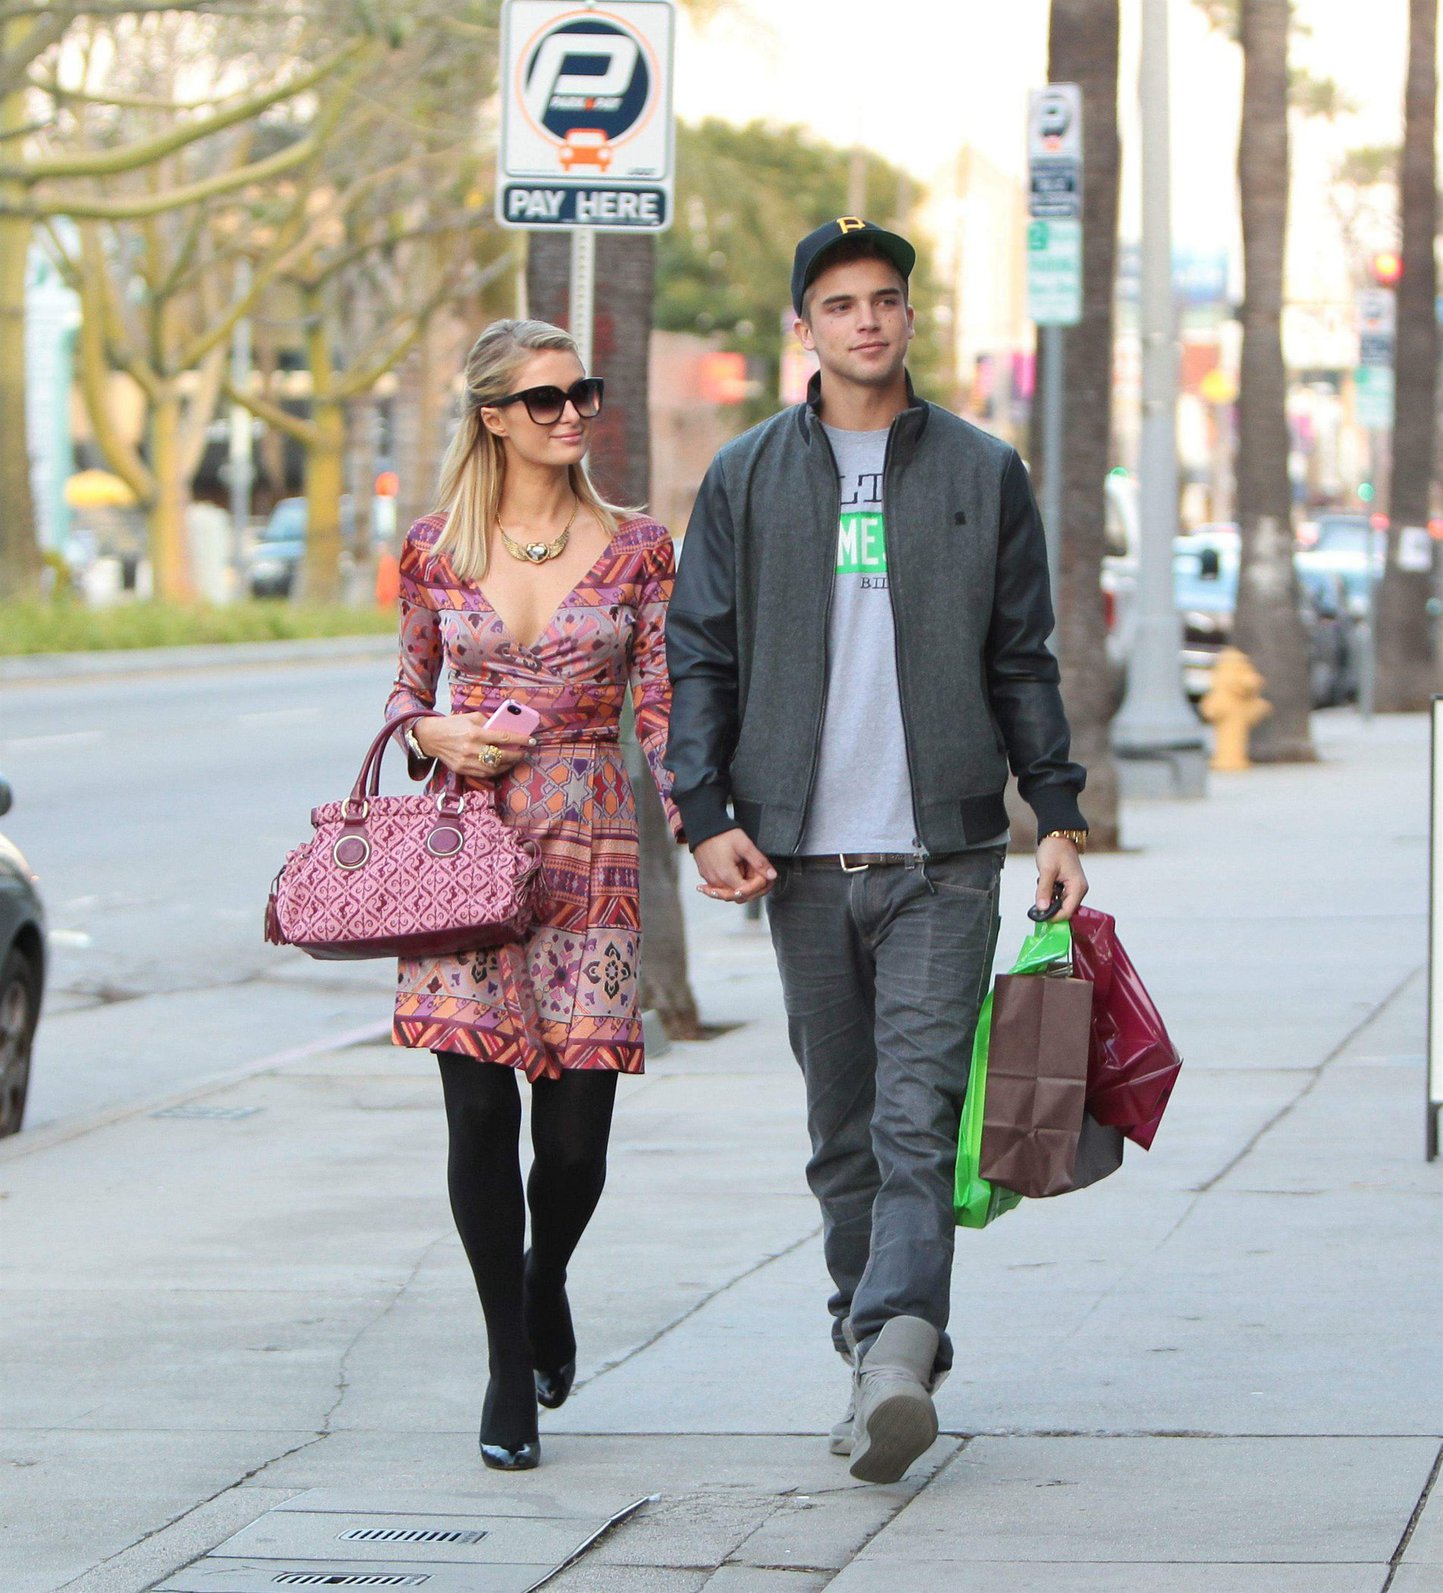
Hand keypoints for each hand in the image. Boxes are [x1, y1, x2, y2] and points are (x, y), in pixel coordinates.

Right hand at [411, 713, 532, 780]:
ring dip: (508, 765)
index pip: (504, 737)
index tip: (531, 740)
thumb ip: (489, 722)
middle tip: (524, 752)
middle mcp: (472, 749)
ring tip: (515, 759)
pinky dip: (496, 770)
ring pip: (495, 768)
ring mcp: (467, 762)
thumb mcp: (471, 717)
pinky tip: (502, 765)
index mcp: (475, 733)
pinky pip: (484, 774)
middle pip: (502, 756)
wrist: (431, 737)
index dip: (521, 740)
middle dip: (517, 755)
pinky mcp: (462, 770)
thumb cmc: (452, 725)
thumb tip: (507, 727)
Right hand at [693, 827, 776, 903]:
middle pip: (739, 897)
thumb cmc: (720, 834)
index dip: (759, 885)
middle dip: (753, 888)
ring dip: (743, 887)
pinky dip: (732, 885)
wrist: (703, 827)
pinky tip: (738, 877)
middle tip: (761, 875)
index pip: (747, 891)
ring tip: (749, 873)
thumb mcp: (744, 845)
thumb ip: (759, 861)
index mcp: (726, 875)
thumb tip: (771, 874)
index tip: (765, 875)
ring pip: (731, 894)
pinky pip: (721, 889)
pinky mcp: (707, 877)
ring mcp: (710, 880)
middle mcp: (716, 881)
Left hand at [1034, 836, 1087, 921]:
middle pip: (1065, 909)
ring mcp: (1075, 887)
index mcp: (1078, 887)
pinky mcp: (1069, 885)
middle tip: (1037, 903)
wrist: (1058, 836)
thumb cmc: (1055, 849)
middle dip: (1050, 908)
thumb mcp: (1047, 870)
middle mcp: (1079, 889)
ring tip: (1043, 887)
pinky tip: (1045, 885)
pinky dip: (1051, 895)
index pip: (1067, 911)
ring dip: (1050, 900)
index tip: (1039, 916)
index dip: (1053, 917)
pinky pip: (1060, 897)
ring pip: (1061, 904)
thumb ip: (1044, 891)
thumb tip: (1041, 908)